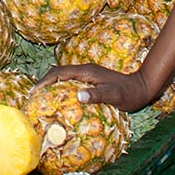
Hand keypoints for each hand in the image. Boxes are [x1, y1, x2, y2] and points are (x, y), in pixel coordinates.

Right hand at [36, 63, 154, 112]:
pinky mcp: (91, 82)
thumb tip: (78, 96)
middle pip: (57, 73)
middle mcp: (84, 71)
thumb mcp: (114, 95)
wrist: (142, 87)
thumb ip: (97, 95)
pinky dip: (60, 90)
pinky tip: (59, 103)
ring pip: (63, 78)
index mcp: (86, 71)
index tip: (33, 93)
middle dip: (43, 83)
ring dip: (50, 86)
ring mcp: (87, 76)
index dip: (44, 81)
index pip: (59, 73)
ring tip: (40, 102)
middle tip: (32, 99)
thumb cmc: (129, 93)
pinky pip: (69, 84)